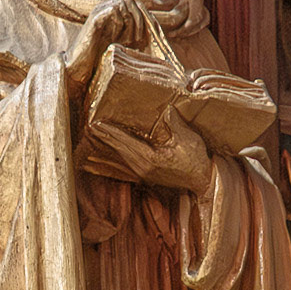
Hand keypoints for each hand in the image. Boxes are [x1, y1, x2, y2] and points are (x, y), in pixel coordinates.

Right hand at [64, 0, 148, 99]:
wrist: (78, 66)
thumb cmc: (98, 57)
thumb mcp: (120, 42)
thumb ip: (131, 33)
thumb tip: (152, 32)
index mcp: (111, 12)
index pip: (133, 2)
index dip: (142, 16)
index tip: (142, 36)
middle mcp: (104, 8)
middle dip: (138, 18)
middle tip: (137, 38)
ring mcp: (98, 12)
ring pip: (123, 3)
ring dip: (130, 21)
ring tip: (129, 39)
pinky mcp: (94, 20)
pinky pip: (113, 12)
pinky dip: (119, 25)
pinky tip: (116, 39)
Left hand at [87, 109, 212, 196]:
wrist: (204, 181)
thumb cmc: (197, 159)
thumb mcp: (188, 138)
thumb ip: (174, 124)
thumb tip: (166, 109)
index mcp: (150, 158)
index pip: (125, 143)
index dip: (110, 134)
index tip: (96, 125)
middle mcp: (143, 168)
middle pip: (117, 152)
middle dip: (102, 141)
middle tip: (86, 130)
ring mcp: (143, 175)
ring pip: (118, 164)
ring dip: (102, 156)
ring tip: (87, 150)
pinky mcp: (146, 178)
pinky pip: (123, 173)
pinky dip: (109, 169)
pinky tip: (98, 167)